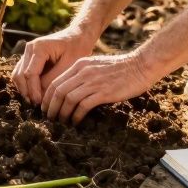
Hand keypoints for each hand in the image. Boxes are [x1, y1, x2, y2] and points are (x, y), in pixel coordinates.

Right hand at [11, 26, 97, 104]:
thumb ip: (53, 80)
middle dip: (26, 92)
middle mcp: (29, 48)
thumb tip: (41, 96)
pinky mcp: (29, 58)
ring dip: (24, 89)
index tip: (39, 103)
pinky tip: (35, 95)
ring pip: (18, 75)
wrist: (78, 36)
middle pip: (19, 75)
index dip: (33, 90)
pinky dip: (26, 85)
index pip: (29, 73)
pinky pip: (22, 74)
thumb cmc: (77, 48)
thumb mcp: (69, 65)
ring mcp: (27, 53)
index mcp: (39, 47)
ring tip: (35, 102)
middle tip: (36, 106)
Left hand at [40, 52, 156, 123]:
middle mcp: (83, 72)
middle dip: (51, 107)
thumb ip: (84, 75)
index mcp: (80, 65)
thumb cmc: (121, 68)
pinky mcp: (103, 92)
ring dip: (62, 113)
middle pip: (58, 91)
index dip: (48, 97)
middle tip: (50, 118)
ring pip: (68, 99)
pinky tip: (76, 122)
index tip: (46, 108)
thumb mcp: (97, 66)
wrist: (141, 65)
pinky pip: (83, 105)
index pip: (56, 82)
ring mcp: (93, 81)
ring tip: (61, 122)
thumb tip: (72, 92)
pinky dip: (76, 116)